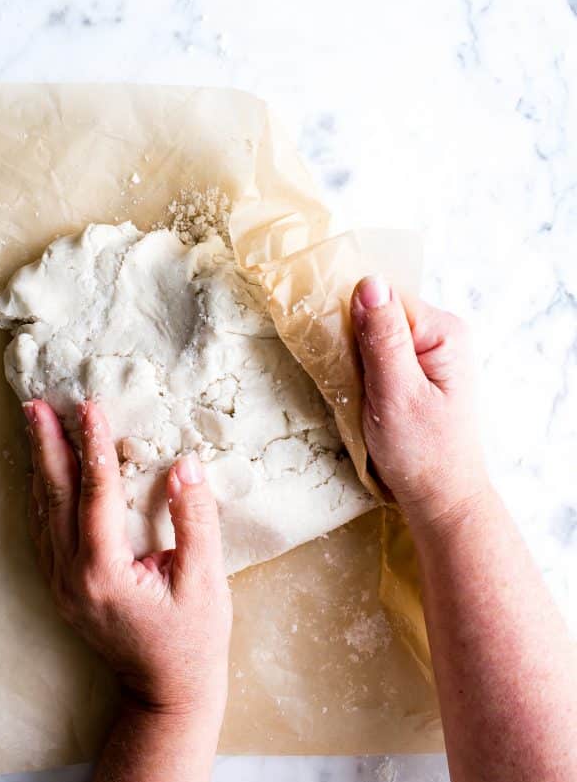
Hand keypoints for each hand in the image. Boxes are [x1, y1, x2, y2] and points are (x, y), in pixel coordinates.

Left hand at [23, 399, 231, 721]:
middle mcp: (73, 576)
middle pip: (54, 497)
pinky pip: (45, 533)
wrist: (167, 694)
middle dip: (46, 446)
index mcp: (105, 572)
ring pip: (43, 513)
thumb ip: (195, 519)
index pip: (96, 492)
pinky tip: (43, 475)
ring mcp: (63, 585)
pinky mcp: (65, 589)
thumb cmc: (192, 640)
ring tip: (34, 426)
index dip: (95, 445)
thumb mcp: (205, 580)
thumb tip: (186, 464)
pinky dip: (42, 496)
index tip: (91, 406)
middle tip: (36, 404)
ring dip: (39, 466)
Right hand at [351, 275, 488, 527]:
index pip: (385, 298)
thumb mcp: (396, 394)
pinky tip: (362, 392)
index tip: (336, 350)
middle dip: (354, 339)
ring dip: (356, 357)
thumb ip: (383, 339)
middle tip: (349, 379)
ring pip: (376, 333)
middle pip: (380, 312)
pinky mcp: (418, 370)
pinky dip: (364, 369)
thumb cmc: (422, 453)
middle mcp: (442, 333)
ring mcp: (431, 352)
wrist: (441, 499)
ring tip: (356, 390)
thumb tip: (369, 282)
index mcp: (444, 331)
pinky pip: (380, 352)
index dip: (354, 318)